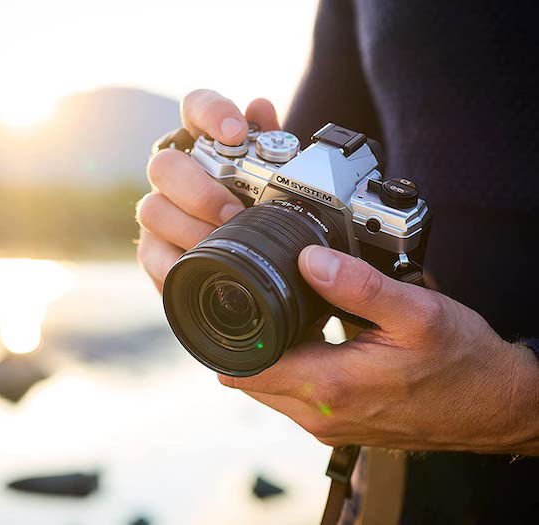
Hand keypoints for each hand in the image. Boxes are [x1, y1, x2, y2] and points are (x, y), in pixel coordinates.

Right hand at [136, 89, 279, 290]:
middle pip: (164, 165)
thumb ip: (269, 144)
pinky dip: (175, 262)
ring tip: (220, 243)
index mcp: (203, 144)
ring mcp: (159, 211)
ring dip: (189, 228)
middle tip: (234, 212)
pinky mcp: (152, 250)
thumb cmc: (257, 212)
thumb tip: (260, 106)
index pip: (195, 107)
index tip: (235, 133)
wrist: (247, 265)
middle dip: (201, 191)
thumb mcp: (273, 180)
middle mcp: (174, 173)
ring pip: (152, 209)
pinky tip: (198, 265)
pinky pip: (152, 254)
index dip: (211, 113)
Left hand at [219, 245, 538, 454]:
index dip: (229, 337)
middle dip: (247, 343)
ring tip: (286, 318)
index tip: (233, 306)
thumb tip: (309, 260)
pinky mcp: (341, 424)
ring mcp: (329, 424)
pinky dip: (292, 369)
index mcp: (330, 386)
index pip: (246, 369)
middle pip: (250, 380)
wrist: (495, 405)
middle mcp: (321, 414)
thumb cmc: (462, 364)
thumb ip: (357, 285)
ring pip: (271, 390)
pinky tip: (313, 341)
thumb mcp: (415, 312)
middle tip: (262, 304)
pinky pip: (295, 397)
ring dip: (269, 356)